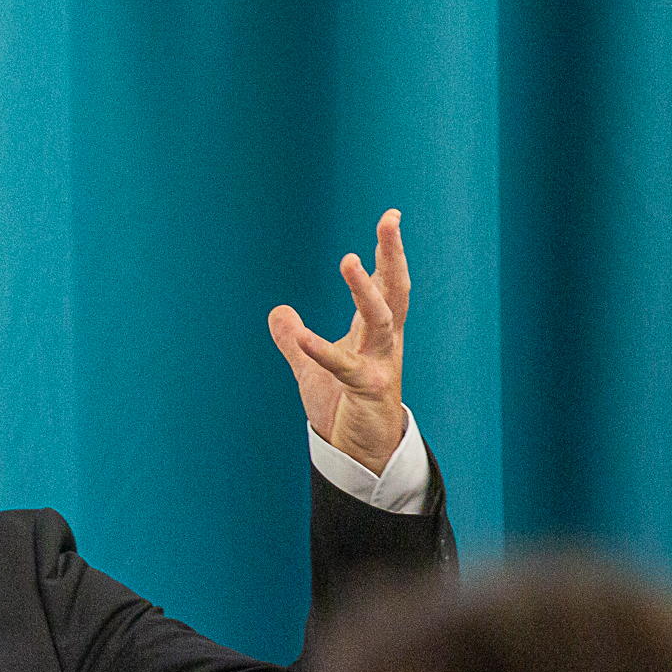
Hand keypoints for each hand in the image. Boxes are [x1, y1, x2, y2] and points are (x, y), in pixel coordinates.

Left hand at [269, 208, 409, 474]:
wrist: (362, 455)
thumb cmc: (345, 408)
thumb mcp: (313, 369)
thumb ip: (294, 339)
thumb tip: (278, 311)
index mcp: (375, 334)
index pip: (385, 284)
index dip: (387, 252)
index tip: (390, 217)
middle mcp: (384, 343)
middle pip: (394, 290)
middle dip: (393, 255)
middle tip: (389, 221)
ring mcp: (380, 365)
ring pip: (380, 320)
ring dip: (364, 290)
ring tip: (349, 260)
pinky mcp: (367, 391)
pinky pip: (343, 367)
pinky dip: (321, 351)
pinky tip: (301, 337)